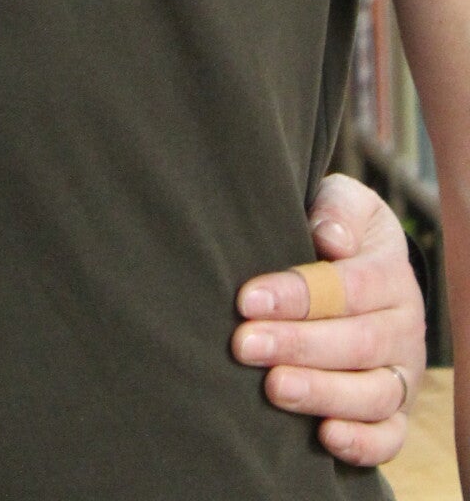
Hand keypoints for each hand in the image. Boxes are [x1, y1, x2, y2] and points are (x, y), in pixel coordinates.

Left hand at [233, 173, 426, 468]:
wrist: (362, 267)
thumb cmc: (336, 231)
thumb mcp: (343, 204)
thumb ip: (337, 209)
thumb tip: (330, 237)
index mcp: (390, 274)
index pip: (348, 288)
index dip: (298, 296)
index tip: (246, 300)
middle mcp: (403, 329)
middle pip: (358, 343)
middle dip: (298, 345)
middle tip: (244, 345)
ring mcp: (401, 375)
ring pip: (373, 394)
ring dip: (322, 393)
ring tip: (273, 388)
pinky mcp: (395, 414)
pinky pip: (389, 438)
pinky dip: (362, 443)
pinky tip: (324, 438)